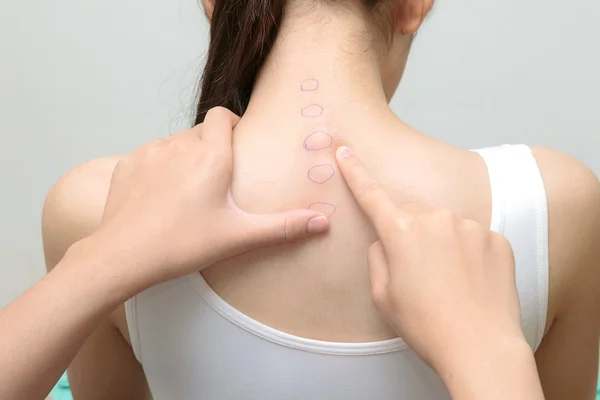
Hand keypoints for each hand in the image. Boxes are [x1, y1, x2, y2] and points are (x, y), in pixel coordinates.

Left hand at [93, 107, 329, 290]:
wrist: (122, 256)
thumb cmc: (183, 244)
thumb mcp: (238, 236)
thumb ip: (283, 226)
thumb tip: (323, 221)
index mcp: (211, 155)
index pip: (222, 116)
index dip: (231, 125)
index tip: (237, 148)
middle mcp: (179, 144)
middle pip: (200, 132)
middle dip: (210, 149)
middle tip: (216, 182)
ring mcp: (150, 152)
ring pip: (175, 144)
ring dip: (185, 159)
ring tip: (188, 192)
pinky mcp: (127, 163)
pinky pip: (151, 156)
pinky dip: (159, 169)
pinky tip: (161, 197)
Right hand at [334, 146, 523, 370]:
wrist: (480, 347)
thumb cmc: (426, 325)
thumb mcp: (383, 295)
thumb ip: (378, 256)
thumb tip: (386, 241)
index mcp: (402, 232)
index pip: (371, 194)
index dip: (355, 171)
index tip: (344, 150)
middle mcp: (436, 219)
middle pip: (413, 216)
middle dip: (410, 235)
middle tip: (418, 274)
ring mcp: (470, 227)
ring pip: (445, 227)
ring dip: (441, 246)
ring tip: (448, 283)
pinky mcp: (496, 238)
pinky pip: (472, 238)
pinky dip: (467, 255)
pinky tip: (469, 282)